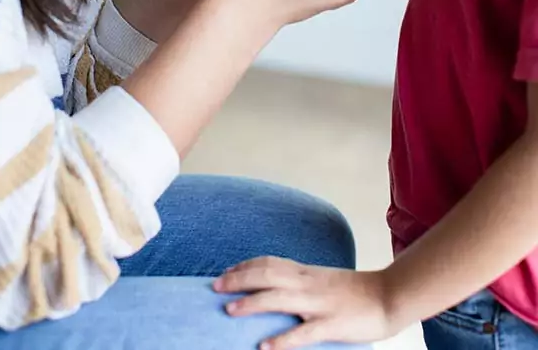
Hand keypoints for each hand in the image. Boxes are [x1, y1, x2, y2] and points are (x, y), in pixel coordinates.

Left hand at [213, 257, 398, 347]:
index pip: (269, 263)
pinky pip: (303, 332)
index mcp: (307, 273)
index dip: (245, 266)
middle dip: (238, 279)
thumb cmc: (357, 292)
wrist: (389, 295)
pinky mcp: (331, 325)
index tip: (225, 272)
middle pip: (266, 274)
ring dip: (251, 304)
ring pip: (278, 298)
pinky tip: (265, 346)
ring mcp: (318, 303)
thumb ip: (303, 282)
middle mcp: (308, 284)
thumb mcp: (325, 280)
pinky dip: (282, 339)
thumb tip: (280, 288)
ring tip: (229, 311)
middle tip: (215, 286)